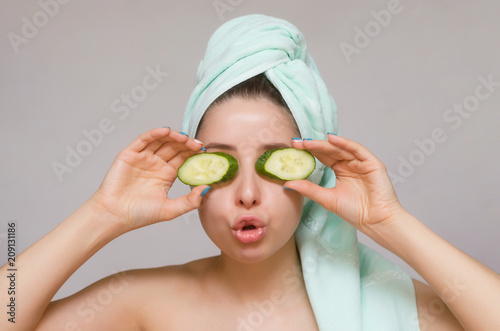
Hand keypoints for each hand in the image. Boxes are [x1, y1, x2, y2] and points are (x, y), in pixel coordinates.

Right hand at [89, 127, 207, 233]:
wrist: (114, 215)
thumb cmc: (140, 215)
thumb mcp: (171, 210)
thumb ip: (190, 201)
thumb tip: (207, 188)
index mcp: (166, 175)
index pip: (183, 158)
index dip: (193, 153)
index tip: (204, 152)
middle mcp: (156, 164)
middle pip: (174, 147)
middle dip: (186, 144)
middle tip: (197, 144)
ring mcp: (143, 158)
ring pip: (161, 141)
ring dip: (173, 137)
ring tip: (184, 138)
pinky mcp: (130, 154)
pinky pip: (144, 140)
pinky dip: (155, 134)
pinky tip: (166, 132)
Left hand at [285, 134, 403, 234]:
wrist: (376, 221)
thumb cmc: (355, 212)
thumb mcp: (327, 198)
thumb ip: (309, 189)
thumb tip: (287, 183)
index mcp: (341, 171)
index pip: (323, 157)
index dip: (309, 152)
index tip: (292, 148)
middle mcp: (350, 164)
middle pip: (330, 151)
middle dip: (313, 146)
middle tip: (296, 143)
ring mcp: (361, 162)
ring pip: (340, 148)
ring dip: (324, 144)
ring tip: (308, 142)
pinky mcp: (372, 163)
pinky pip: (357, 149)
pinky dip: (344, 143)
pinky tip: (331, 139)